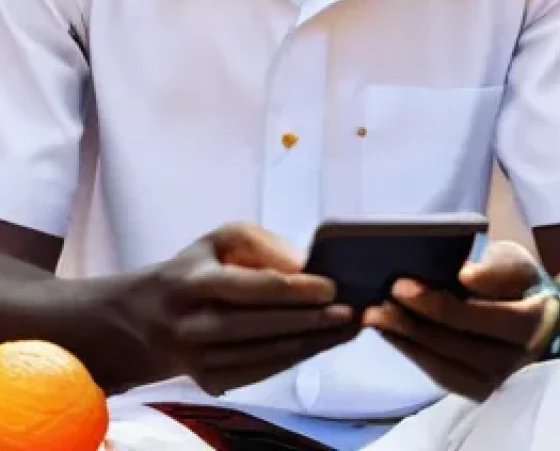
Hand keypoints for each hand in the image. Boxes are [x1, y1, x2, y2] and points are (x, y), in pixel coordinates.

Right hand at [109, 223, 357, 395]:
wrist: (148, 319)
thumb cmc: (197, 268)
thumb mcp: (221, 239)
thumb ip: (262, 244)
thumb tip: (302, 264)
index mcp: (191, 283)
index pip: (249, 288)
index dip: (293, 289)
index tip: (331, 286)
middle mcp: (190, 326)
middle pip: (257, 327)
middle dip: (308, 321)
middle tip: (349, 312)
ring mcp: (197, 361)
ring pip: (263, 355)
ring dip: (311, 344)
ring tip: (348, 328)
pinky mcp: (210, 382)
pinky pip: (261, 372)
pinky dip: (296, 358)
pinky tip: (324, 343)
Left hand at [364, 241, 559, 399]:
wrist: (546, 321)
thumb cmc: (526, 284)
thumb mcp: (518, 264)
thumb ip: (496, 269)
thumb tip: (465, 276)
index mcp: (528, 325)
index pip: (474, 317)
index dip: (435, 303)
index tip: (400, 285)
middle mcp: (513, 362)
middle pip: (453, 345)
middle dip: (410, 324)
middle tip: (377, 304)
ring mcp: (496, 383)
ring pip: (443, 366)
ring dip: (405, 342)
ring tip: (376, 318)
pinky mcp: (481, 391)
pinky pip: (443, 375)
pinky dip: (415, 355)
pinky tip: (393, 335)